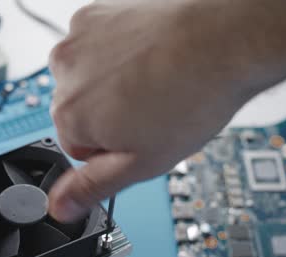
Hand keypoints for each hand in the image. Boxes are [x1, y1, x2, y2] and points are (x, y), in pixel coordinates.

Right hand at [47, 0, 285, 221]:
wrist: (226, 39)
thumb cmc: (193, 98)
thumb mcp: (142, 163)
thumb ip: (93, 187)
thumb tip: (59, 207)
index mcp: (68, 115)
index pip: (76, 147)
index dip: (112, 148)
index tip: (140, 137)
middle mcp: (64, 72)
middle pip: (79, 109)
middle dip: (110, 114)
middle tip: (152, 111)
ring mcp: (79, 37)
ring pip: (88, 75)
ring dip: (113, 81)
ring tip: (156, 82)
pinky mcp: (96, 12)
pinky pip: (98, 44)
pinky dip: (120, 51)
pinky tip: (151, 56)